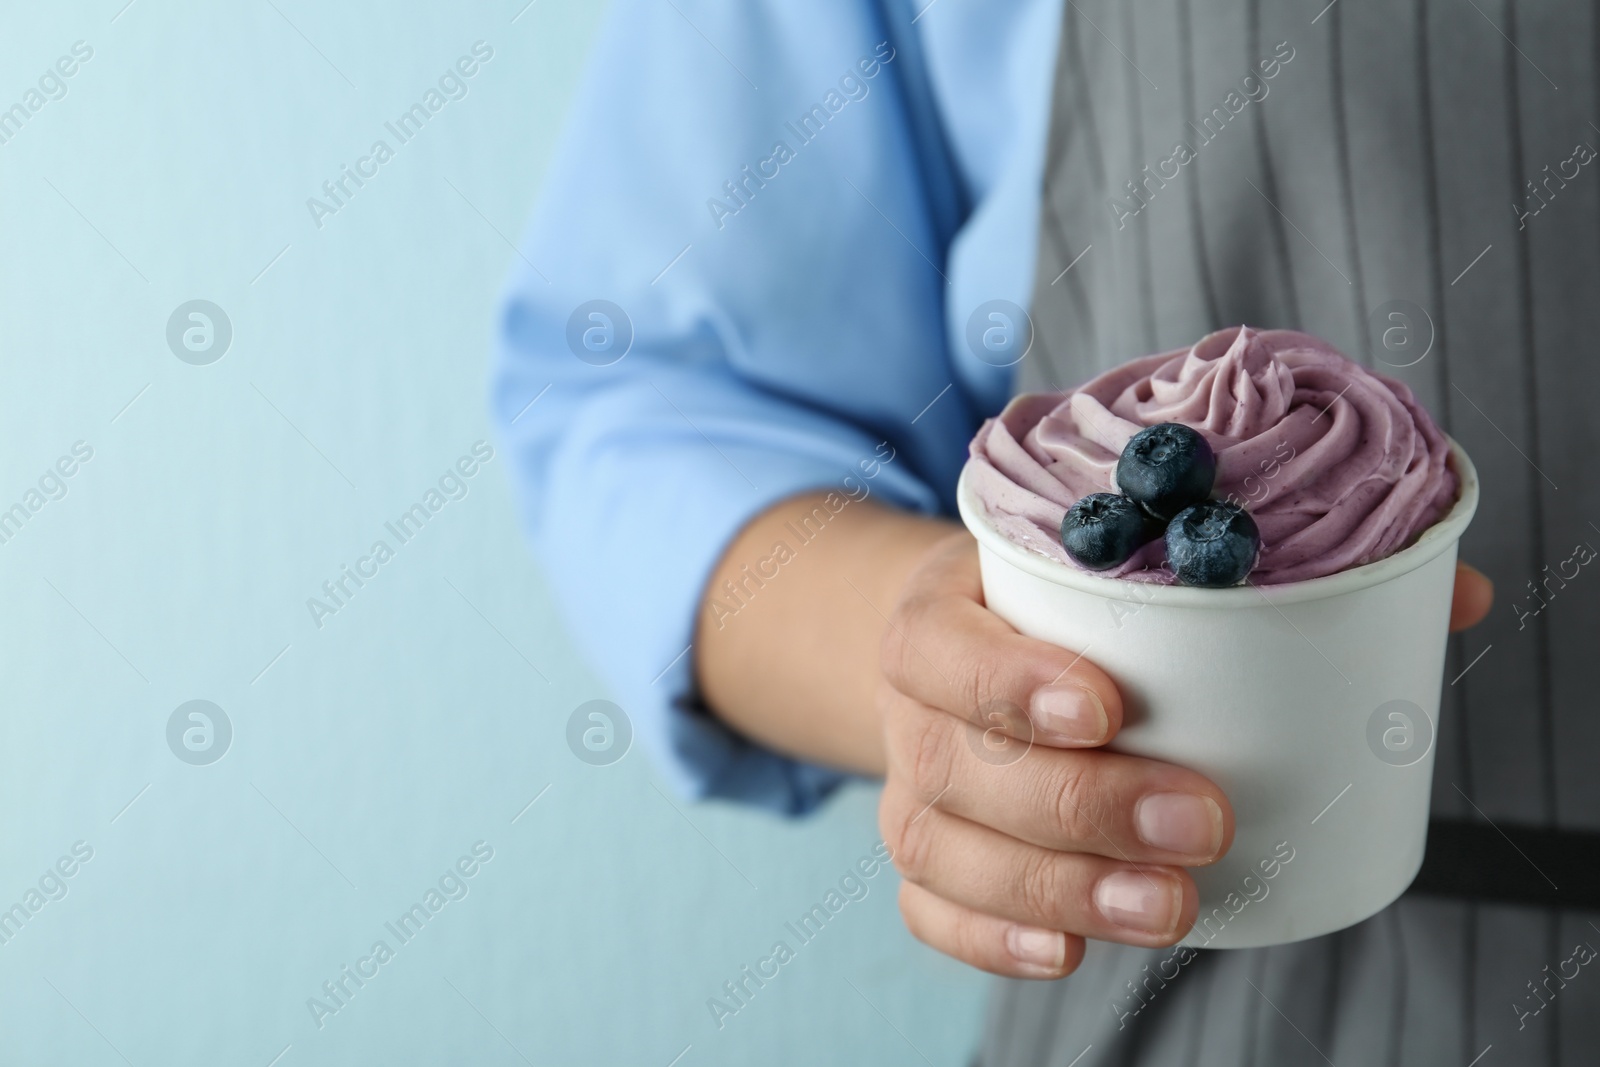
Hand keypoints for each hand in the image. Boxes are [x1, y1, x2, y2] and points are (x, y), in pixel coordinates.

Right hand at [877, 536, 1494, 980]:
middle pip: (966, 767)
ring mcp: (912, 787)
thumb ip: (1263, 568)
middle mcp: (912, 708)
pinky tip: (1068, 952)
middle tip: (1202, 822)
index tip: (1107, 705)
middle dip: (1083, 804)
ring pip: (950, 852)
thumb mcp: (1108, 559)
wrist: (941, 642)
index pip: (943, 648)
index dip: (1010, 681)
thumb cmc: (1046, 601)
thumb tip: (1448, 595)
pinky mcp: (924, 853)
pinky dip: (989, 941)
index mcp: (942, 613)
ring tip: (1167, 907)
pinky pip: (929, 910)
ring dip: (1059, 888)